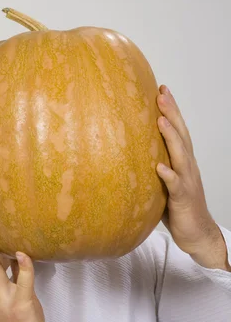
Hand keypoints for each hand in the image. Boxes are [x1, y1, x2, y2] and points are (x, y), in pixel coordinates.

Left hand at [156, 85, 228, 269]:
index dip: (170, 110)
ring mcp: (186, 181)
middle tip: (161, 93)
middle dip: (171, 113)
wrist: (196, 232)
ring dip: (171, 137)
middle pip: (180, 135)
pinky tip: (159, 168)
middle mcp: (186, 166)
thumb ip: (150, 165)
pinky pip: (175, 186)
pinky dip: (168, 176)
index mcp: (181, 161)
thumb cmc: (177, 206)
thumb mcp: (161, 181)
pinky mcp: (182, 198)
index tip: (160, 89)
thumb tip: (126, 151)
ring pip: (179, 155)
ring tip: (160, 120)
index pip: (176, 130)